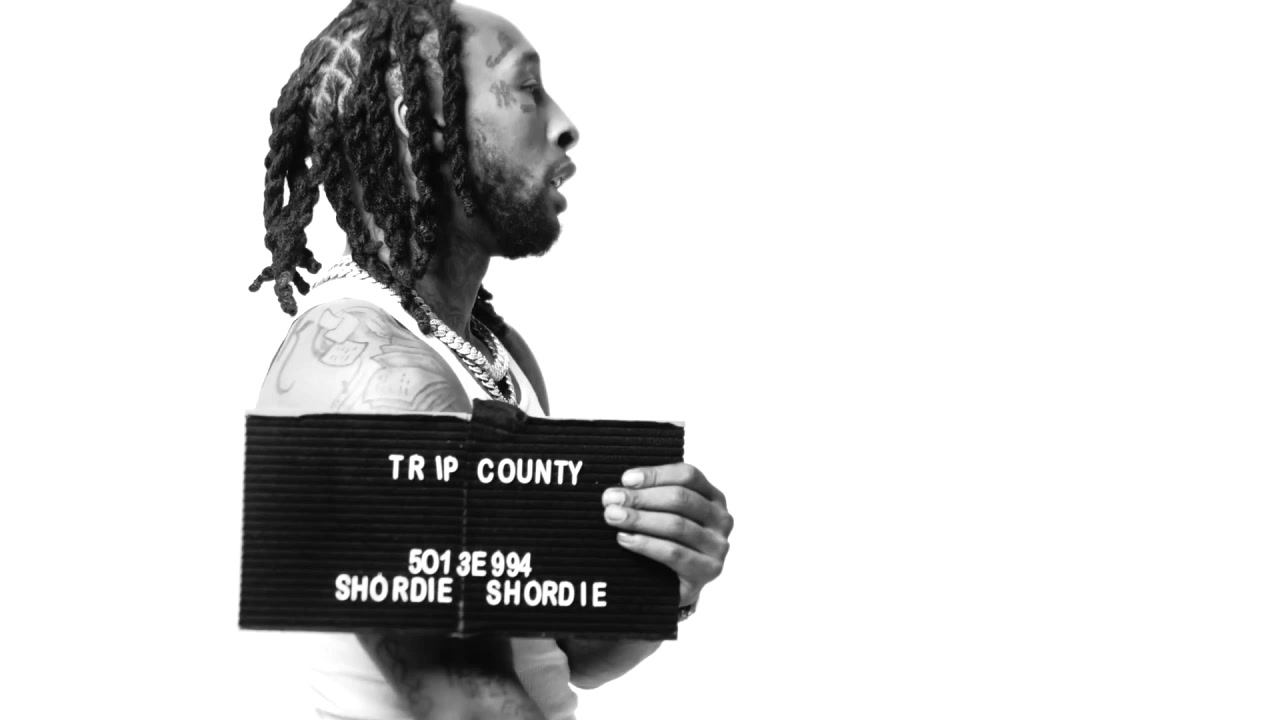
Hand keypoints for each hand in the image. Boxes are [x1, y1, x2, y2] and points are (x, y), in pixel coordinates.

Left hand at [600, 463, 733, 606]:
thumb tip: (621, 487)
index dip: (656, 474)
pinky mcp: (708, 570)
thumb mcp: (665, 513)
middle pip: (681, 499)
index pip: (688, 475)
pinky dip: (645, 544)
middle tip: (611, 499)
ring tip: (614, 517)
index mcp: (713, 497)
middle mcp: (721, 519)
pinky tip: (625, 539)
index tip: (626, 479)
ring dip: (640, 519)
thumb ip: (652, 496)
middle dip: (642, 497)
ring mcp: (717, 546)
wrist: (675, 585)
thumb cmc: (667, 541)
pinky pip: (673, 553)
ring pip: (676, 525)